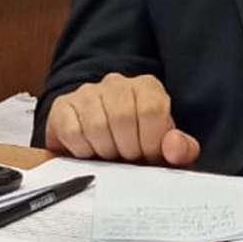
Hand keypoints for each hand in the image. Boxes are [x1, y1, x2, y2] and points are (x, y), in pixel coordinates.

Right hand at [44, 72, 200, 166]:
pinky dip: (82, 150)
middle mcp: (117, 83)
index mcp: (147, 88)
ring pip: (96, 126)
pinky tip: (89, 150)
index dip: (150, 141)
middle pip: (123, 118)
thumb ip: (180, 149)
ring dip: (104, 151)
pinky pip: (72, 132)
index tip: (147, 155)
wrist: (98, 141)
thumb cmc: (136, 144)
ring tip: (109, 154)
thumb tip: (174, 147)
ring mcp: (88, 92)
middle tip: (126, 158)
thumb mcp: (164, 148)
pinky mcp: (63, 106)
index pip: (152, 110)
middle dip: (126, 149)